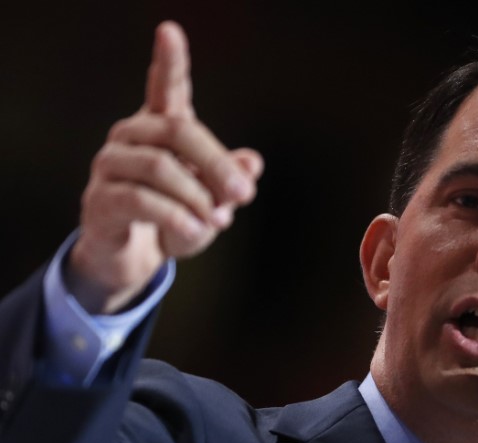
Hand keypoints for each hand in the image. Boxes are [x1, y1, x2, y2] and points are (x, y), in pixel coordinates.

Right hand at [67, 21, 261, 313]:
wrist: (138, 253)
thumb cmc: (179, 214)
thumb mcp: (214, 199)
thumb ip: (231, 179)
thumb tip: (253, 163)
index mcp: (162, 126)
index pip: (166, 87)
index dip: (169, 61)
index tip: (169, 31)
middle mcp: (131, 135)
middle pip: (177, 132)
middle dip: (217, 164)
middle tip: (244, 194)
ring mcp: (110, 164)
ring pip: (158, 167)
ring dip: (196, 197)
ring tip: (218, 221)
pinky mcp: (100, 199)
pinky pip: (141, 200)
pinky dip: (175, 217)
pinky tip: (194, 231)